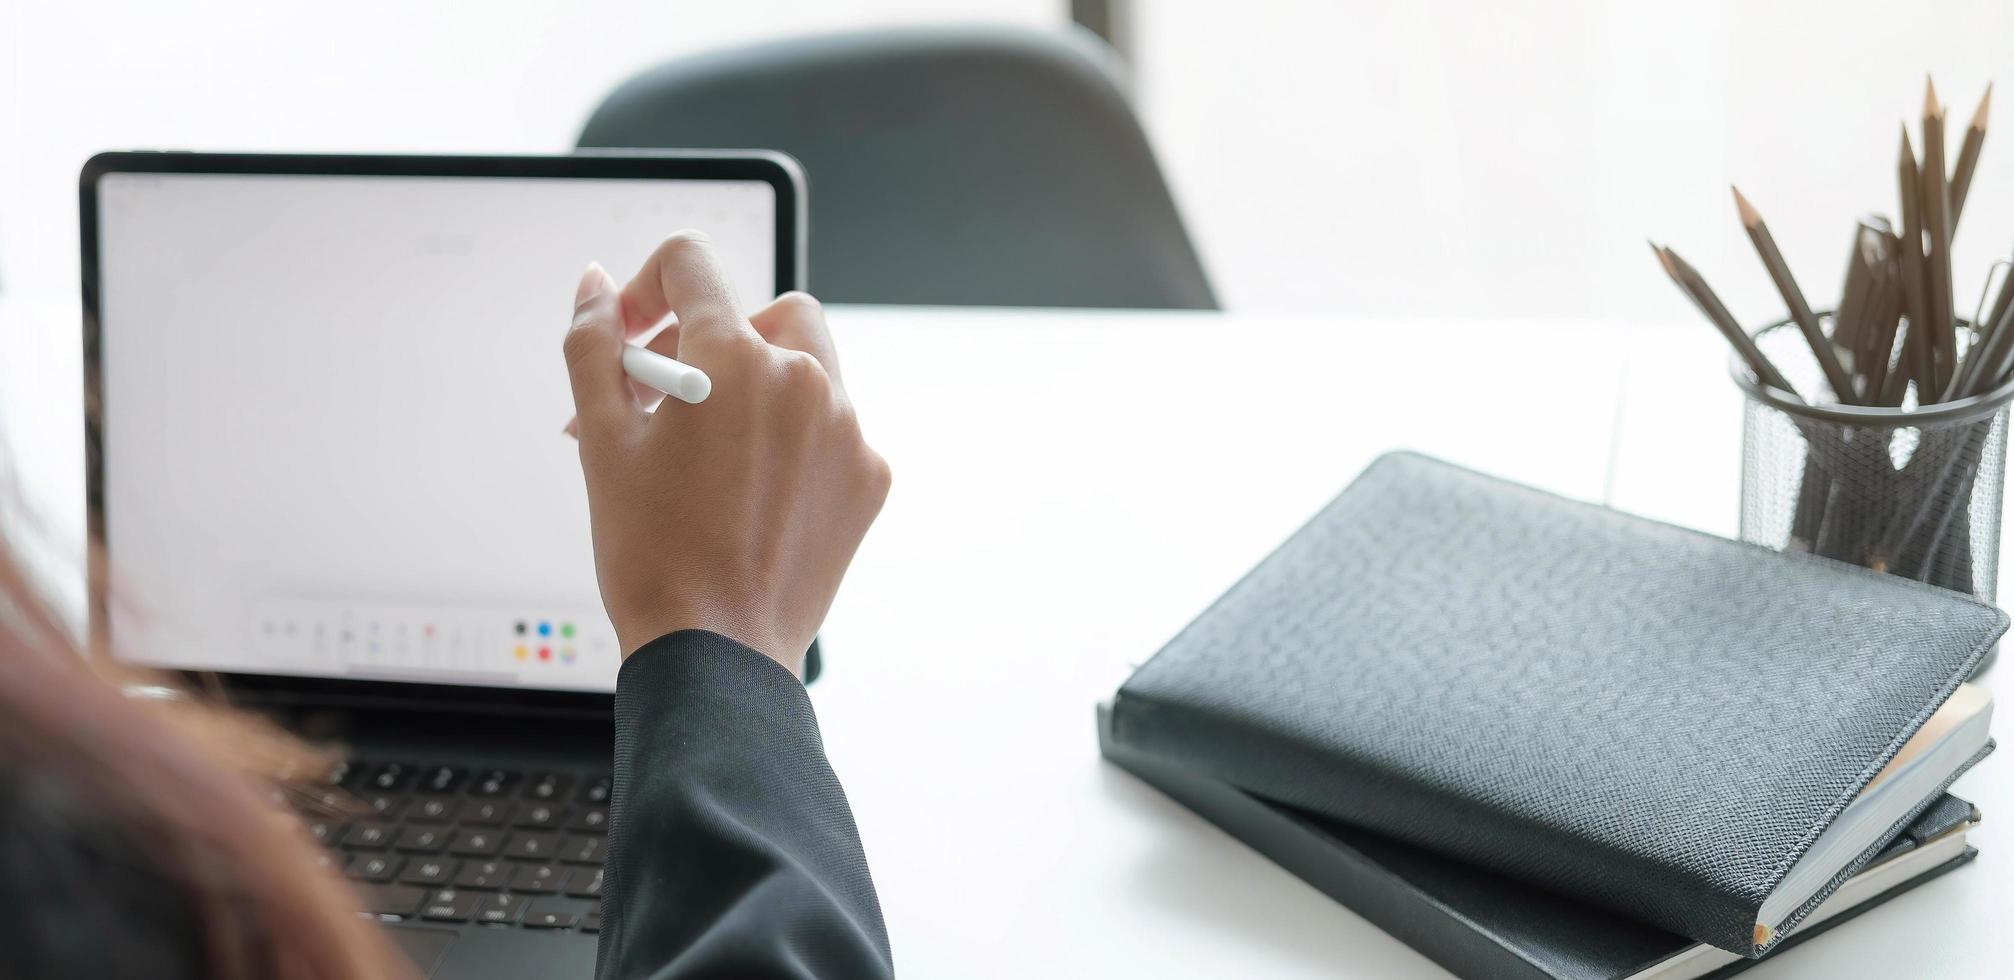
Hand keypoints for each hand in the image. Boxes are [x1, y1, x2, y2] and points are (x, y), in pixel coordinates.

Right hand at [562, 232, 889, 674]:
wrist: (717, 651)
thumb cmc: (653, 554)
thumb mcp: (601, 440)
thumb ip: (594, 345)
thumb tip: (596, 288)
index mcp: (735, 359)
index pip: (691, 263)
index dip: (646, 286)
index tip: (631, 335)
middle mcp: (805, 381)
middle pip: (762, 311)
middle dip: (708, 337)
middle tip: (663, 398)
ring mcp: (848, 430)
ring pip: (807, 365)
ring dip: (757, 382)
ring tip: (709, 442)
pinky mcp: (869, 477)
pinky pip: (833, 427)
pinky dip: (793, 439)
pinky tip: (750, 487)